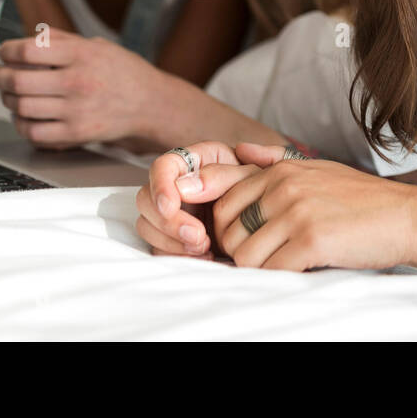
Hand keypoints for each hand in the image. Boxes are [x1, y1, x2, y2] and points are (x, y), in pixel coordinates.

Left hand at [0, 28, 165, 147]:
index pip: (29, 50)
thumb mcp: (98, 45)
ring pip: (21, 107)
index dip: (7, 50)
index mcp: (83, 55)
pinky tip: (23, 115)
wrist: (152, 104)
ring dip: (7, 100)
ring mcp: (77, 111)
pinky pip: (33, 132)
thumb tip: (27, 37)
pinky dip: (21, 124)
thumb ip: (62, 39)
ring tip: (9, 94)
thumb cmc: (125, 73)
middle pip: (18, 81)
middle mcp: (79, 82)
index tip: (4, 52)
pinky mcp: (77, 134)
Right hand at [134, 141, 258, 258]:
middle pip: (146, 199)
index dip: (160, 187)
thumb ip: (221, 176)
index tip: (171, 207)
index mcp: (194, 161)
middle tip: (199, 236)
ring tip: (205, 247)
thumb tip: (183, 187)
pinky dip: (177, 255)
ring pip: (147, 225)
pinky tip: (204, 256)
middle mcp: (176, 184)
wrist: (270, 215)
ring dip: (172, 241)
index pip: (162, 166)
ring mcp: (172, 211)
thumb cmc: (262, 188)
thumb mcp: (250, 175)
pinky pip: (158, 247)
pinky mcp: (174, 235)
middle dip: (168, 222)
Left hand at [211, 142, 416, 271]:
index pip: (221, 198)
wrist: (409, 217)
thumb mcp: (319, 168)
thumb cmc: (363, 198)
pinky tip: (299, 271)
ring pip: (243, 256)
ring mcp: (297, 212)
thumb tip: (240, 149)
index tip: (242, 238)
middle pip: (226, 230)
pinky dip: (278, 278)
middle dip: (238, 249)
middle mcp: (284, 186)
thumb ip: (275, 160)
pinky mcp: (311, 240)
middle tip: (265, 257)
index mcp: (281, 170)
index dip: (224, 226)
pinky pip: (270, 271)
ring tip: (283, 264)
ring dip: (258, 268)